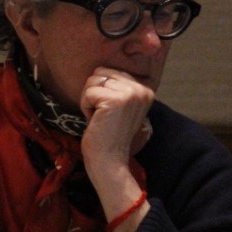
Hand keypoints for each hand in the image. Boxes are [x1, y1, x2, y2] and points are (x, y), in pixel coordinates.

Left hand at [78, 68, 153, 231]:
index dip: (102, 92)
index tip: (109, 113)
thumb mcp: (121, 106)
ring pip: (92, 81)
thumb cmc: (109, 135)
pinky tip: (96, 122)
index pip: (110, 71)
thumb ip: (117, 87)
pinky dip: (85, 108)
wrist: (110, 161)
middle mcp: (141, 89)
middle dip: (94, 94)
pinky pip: (88, 93)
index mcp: (145, 89)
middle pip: (100, 72)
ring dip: (89, 101)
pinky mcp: (114, 100)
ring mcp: (129, 94)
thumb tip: (99, 70)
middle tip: (103, 116)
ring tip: (100, 118)